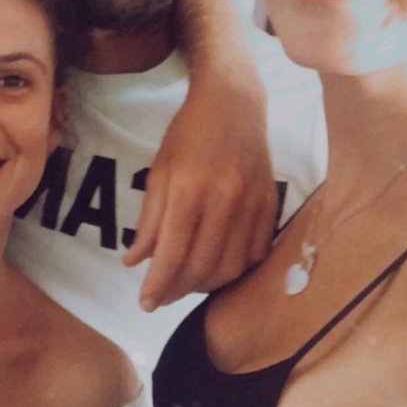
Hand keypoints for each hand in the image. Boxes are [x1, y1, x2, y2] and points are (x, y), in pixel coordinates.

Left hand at [122, 79, 274, 310]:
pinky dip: (235, 269)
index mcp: (188, 190)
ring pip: (231, 266)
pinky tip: (216, 267)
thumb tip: (134, 263)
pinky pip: (256, 253)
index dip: (157, 285)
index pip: (172, 253)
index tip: (145, 303)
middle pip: (201, 266)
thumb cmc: (187, 135)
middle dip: (178, 290)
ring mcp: (252, 204)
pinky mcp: (271, 204)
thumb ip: (149, 221)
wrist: (233, 104)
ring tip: (186, 284)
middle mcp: (224, 200)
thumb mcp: (159, 172)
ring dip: (206, 284)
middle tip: (162, 297)